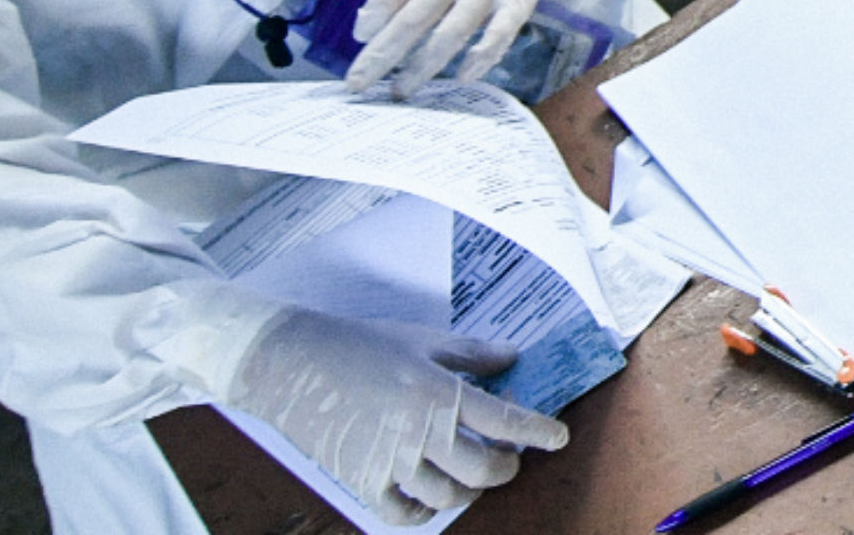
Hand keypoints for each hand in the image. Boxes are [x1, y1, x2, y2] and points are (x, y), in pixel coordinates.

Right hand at [222, 307, 566, 522]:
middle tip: (509, 457)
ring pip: (448, 495)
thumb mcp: (423, 341)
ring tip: (471, 475)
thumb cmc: (362, 345)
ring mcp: (390, 462)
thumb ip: (473, 354)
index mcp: (441, 394)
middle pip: (483, 468)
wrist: (296, 363)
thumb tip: (512, 358)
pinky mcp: (363, 481)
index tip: (558, 437)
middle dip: (505, 466)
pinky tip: (431, 495)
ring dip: (469, 489)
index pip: (506, 421)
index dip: (539, 432)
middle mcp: (420, 433)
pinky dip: (424, 510)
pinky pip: (404, 512)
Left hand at [334, 0, 558, 93]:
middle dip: (385, 53)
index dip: (373, 17)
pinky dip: (481, 58)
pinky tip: (462, 77)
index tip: (360, 38)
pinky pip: (498, 35)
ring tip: (401, 90)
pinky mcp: (516, 3)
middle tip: (359, 83)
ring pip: (452, 31)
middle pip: (416, 16)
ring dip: (424, 65)